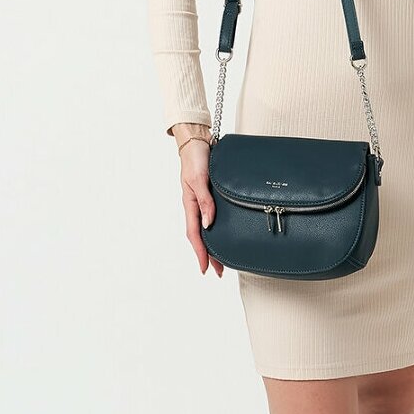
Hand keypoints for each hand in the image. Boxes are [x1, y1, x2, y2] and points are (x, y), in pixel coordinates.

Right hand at [179, 141, 223, 277]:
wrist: (198, 142)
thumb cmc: (196, 159)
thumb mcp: (199, 180)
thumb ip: (204, 201)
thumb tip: (208, 224)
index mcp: (190, 205)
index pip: (194, 235)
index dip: (201, 253)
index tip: (206, 269)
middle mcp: (195, 206)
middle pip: (201, 237)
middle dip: (209, 255)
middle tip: (220, 271)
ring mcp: (202, 202)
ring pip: (206, 229)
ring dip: (214, 245)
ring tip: (223, 259)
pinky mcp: (209, 196)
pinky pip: (211, 218)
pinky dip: (217, 230)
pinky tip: (223, 234)